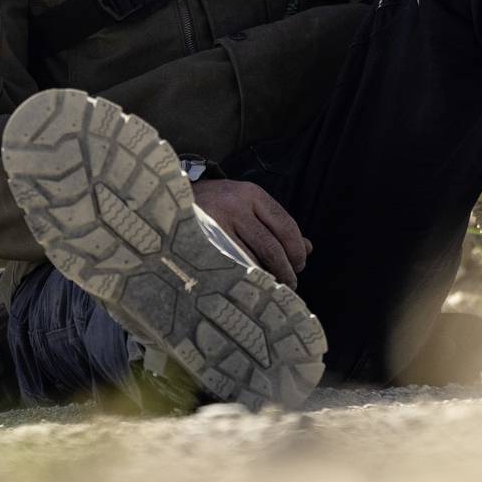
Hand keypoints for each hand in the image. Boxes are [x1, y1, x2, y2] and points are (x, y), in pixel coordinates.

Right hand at [191, 177, 309, 287]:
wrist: (173, 197)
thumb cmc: (219, 204)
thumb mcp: (248, 204)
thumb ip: (277, 224)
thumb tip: (308, 248)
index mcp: (252, 194)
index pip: (286, 226)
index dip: (296, 250)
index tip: (299, 265)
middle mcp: (235, 206)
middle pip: (271, 246)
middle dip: (285, 268)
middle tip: (290, 282)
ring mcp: (216, 224)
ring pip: (251, 260)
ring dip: (266, 277)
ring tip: (272, 287)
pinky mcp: (201, 242)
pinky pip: (229, 266)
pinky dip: (244, 277)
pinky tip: (249, 284)